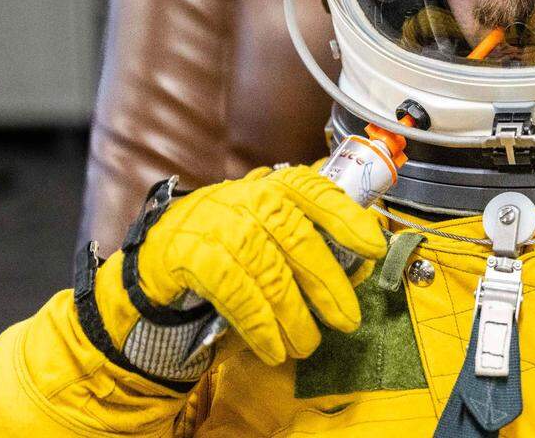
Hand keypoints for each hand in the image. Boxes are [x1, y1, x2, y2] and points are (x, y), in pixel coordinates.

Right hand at [127, 164, 385, 365]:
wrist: (160, 255)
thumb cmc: (230, 241)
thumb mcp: (271, 226)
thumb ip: (311, 233)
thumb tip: (365, 254)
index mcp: (275, 186)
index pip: (317, 192)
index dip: (348, 218)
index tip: (374, 247)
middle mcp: (249, 197)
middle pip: (298, 240)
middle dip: (328, 284)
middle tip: (348, 319)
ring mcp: (218, 223)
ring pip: (269, 272)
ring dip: (293, 316)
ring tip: (308, 344)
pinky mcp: (192, 255)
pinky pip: (236, 294)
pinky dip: (259, 326)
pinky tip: (273, 349)